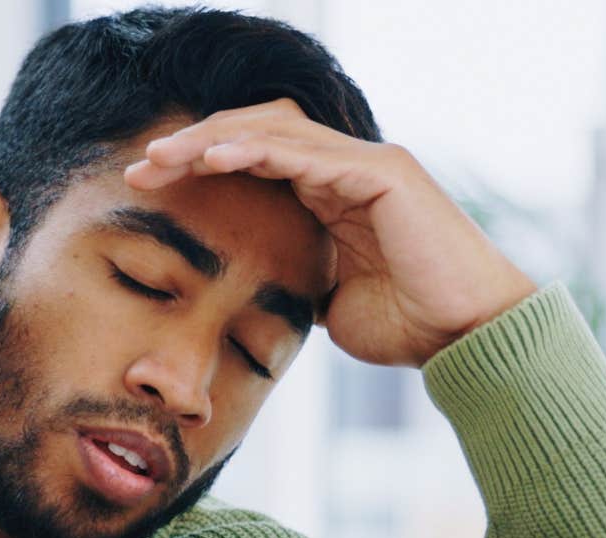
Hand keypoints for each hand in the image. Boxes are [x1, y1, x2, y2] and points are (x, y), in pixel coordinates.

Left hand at [125, 100, 535, 367]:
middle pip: (255, 130)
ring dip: (212, 140)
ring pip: (274, 130)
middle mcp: (347, 166)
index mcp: (330, 191)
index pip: (252, 157)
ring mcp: (367, 162)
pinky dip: (256, 149)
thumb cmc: (406, 325)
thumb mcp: (327, 303)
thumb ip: (295, 282)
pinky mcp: (383, 172)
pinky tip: (213, 159)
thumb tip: (258, 295)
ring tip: (162, 157)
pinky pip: (307, 151)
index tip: (145, 185)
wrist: (464, 338)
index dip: (197, 164)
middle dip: (194, 143)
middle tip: (141, 166)